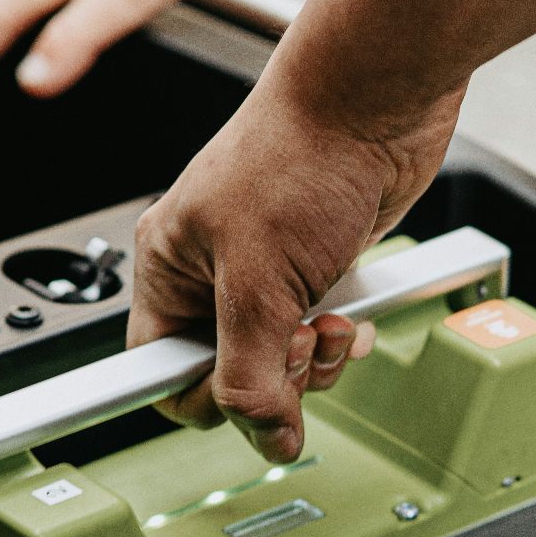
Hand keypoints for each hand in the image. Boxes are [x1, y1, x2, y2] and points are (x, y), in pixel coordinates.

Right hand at [127, 79, 461, 461]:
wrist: (376, 99)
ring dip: (315, 360)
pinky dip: (341, 337)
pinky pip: (320, 333)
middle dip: (275, 375)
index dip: (203, 397)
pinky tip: (352, 315)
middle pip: (228, 373)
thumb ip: (252, 373)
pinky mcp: (318, 266)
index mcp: (168, 266)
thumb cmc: (303, 154)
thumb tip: (263, 437)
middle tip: (300, 343)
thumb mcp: (260, 283)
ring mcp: (268, 269)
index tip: (243, 403)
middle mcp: (211, 269)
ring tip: (331, 325)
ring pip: (279, 359)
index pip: (159, 370)